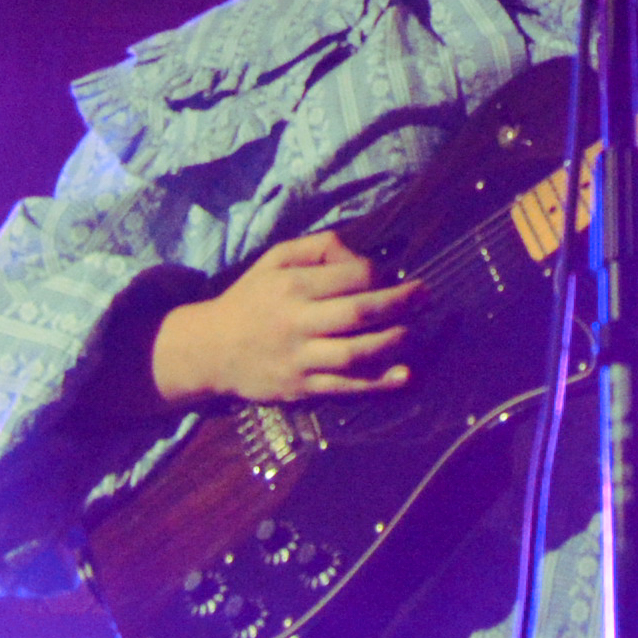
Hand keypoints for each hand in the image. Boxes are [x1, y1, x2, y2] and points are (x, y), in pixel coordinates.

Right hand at [149, 232, 415, 406]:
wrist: (211, 349)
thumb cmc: (250, 299)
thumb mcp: (274, 260)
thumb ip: (316, 248)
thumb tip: (359, 252)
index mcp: (291, 285)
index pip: (350, 276)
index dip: (379, 274)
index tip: (391, 276)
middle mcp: (296, 322)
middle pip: (359, 313)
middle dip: (400, 303)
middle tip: (426, 296)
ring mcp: (299, 359)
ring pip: (356, 352)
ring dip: (394, 341)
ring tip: (415, 330)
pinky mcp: (301, 388)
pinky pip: (345, 387)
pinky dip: (378, 383)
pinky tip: (404, 375)